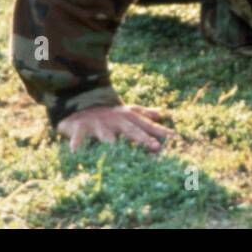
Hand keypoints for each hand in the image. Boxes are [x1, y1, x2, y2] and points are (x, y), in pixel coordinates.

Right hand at [56, 104, 177, 152]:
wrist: (79, 100)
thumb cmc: (107, 112)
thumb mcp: (127, 111)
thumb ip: (144, 114)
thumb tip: (163, 114)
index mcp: (128, 118)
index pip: (147, 125)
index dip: (161, 132)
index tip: (176, 139)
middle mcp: (116, 120)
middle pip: (131, 131)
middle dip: (143, 139)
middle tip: (156, 147)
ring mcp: (99, 124)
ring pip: (106, 134)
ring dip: (111, 141)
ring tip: (115, 148)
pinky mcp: (80, 127)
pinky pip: (78, 136)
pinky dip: (76, 143)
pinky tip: (75, 152)